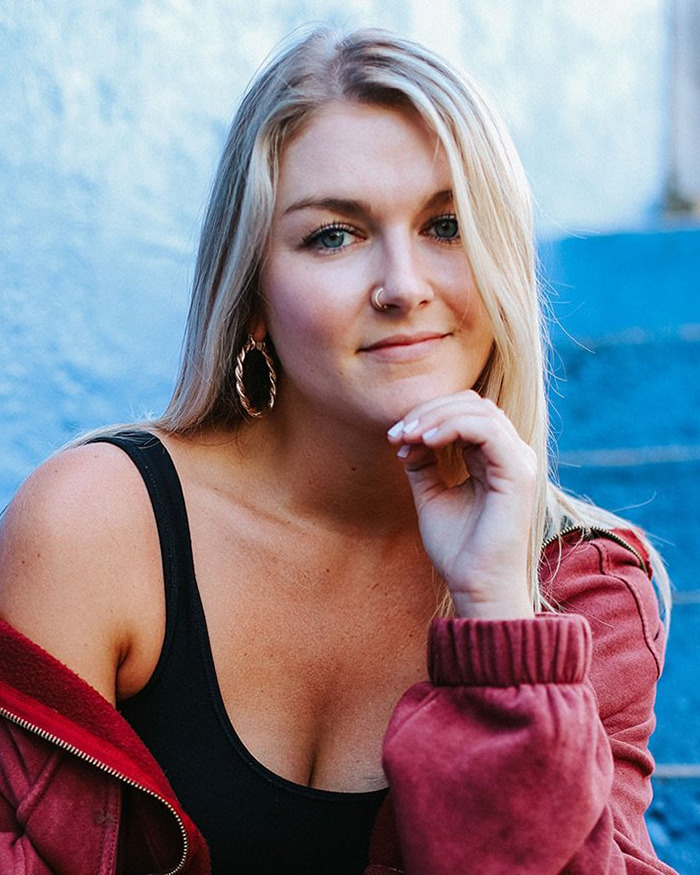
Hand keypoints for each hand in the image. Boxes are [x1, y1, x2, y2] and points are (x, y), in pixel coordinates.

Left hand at [387, 390, 536, 619]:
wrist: (475, 587)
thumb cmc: (458, 549)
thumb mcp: (431, 496)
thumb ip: (424, 463)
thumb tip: (409, 435)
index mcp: (496, 459)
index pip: (465, 413)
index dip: (428, 415)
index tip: (394, 437)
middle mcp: (512, 455)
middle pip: (471, 404)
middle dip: (428, 412)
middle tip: (396, 434)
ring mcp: (519, 461)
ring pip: (478, 411)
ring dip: (435, 418)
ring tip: (406, 437)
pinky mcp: (518, 472)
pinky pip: (487, 430)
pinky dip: (453, 427)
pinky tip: (426, 442)